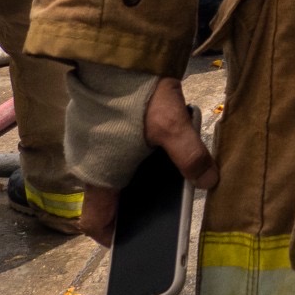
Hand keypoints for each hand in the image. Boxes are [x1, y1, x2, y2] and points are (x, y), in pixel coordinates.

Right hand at [77, 76, 217, 243]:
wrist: (114, 53)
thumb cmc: (137, 94)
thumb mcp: (173, 125)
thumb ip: (191, 156)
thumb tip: (210, 182)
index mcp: (99, 175)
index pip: (93, 221)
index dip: (110, 236)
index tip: (129, 241)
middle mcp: (85, 163)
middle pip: (104, 196)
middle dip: (128, 203)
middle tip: (156, 204)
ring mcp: (84, 141)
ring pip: (105, 169)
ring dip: (127, 175)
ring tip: (158, 172)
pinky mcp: (88, 123)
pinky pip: (105, 148)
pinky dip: (123, 152)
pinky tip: (147, 143)